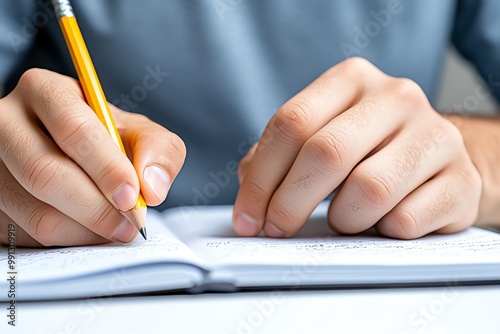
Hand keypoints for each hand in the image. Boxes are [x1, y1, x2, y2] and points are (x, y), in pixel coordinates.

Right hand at [0, 69, 184, 246]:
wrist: (75, 154)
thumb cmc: (106, 140)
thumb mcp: (139, 132)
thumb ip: (159, 150)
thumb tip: (151, 188)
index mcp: (46, 92)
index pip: (73, 129)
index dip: (106, 167)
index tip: (132, 196)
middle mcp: (8, 122)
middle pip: (45, 174)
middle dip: (97, 208)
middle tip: (129, 224)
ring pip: (35, 211)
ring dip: (85, 230)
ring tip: (115, 228)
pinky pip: (29, 234)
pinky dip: (68, 239)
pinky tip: (88, 229)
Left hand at [233, 58, 481, 238]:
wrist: (438, 159)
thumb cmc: (368, 150)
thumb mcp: (322, 135)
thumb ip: (279, 156)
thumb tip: (250, 194)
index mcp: (352, 80)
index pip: (292, 123)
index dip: (261, 178)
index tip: (247, 218)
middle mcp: (396, 97)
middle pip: (326, 152)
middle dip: (289, 203)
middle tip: (277, 229)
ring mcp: (435, 135)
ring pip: (368, 191)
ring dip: (343, 218)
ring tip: (344, 217)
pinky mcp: (460, 179)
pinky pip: (405, 221)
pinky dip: (381, 232)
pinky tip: (382, 222)